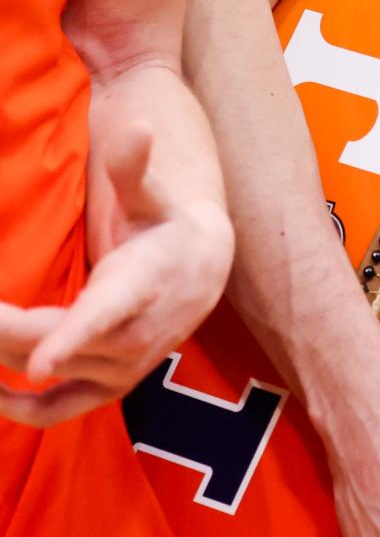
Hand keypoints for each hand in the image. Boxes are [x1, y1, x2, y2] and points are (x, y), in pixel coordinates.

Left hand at [0, 125, 231, 426]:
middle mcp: (132, 337)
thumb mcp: (152, 195)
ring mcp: (120, 370)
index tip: (38, 363)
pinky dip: (18, 408)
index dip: (69, 341)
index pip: (103, 318)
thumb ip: (134, 168)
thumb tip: (141, 126)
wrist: (203, 270)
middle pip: (49, 345)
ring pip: (42, 372)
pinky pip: (56, 410)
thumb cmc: (166, 224)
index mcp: (140, 287)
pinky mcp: (109, 388)